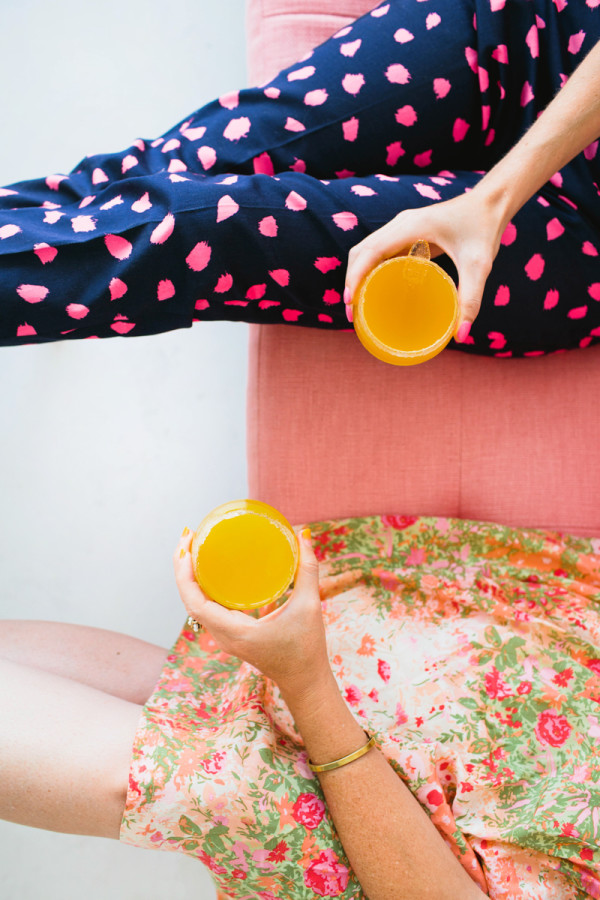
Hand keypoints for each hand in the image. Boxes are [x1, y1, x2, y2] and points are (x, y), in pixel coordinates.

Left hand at [173, 528, 332, 696]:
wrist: (306, 681)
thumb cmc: (307, 649)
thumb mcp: (310, 607)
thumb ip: (308, 571)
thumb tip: (304, 535)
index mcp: (234, 632)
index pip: (195, 602)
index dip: (183, 573)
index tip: (185, 545)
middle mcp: (223, 635)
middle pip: (190, 599)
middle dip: (183, 567)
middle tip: (189, 536)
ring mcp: (225, 636)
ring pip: (197, 604)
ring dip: (191, 577)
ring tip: (194, 547)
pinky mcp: (232, 634)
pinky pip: (208, 608)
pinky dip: (204, 587)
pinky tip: (210, 569)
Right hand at [344, 187, 508, 340]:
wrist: (492, 203)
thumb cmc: (484, 229)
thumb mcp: (479, 266)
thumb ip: (470, 300)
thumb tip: (461, 335)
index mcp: (411, 226)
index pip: (370, 251)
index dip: (355, 276)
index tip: (350, 302)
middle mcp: (401, 224)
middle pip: (361, 251)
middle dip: (351, 280)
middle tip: (353, 312)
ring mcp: (402, 227)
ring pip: (367, 250)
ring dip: (358, 274)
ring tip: (359, 304)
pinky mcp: (408, 233)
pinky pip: (380, 251)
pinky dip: (371, 270)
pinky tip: (377, 290)